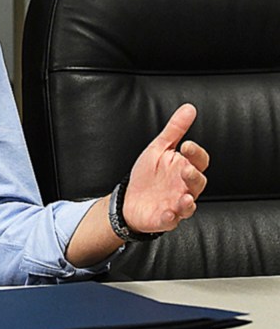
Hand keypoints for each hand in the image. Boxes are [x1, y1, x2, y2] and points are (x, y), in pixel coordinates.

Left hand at [122, 103, 208, 234]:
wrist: (130, 199)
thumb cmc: (148, 174)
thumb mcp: (159, 148)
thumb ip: (174, 131)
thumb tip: (189, 108)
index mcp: (184, 167)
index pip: (199, 160)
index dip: (195, 153)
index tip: (186, 145)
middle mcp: (185, 187)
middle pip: (198, 182)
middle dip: (193, 176)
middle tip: (185, 168)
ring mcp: (176, 204)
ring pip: (188, 205)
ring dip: (187, 202)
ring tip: (185, 198)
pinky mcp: (165, 218)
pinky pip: (170, 220)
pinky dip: (170, 217)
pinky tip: (167, 213)